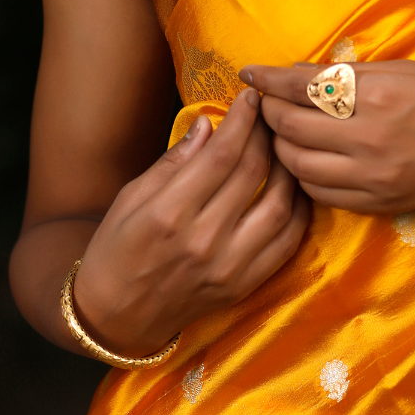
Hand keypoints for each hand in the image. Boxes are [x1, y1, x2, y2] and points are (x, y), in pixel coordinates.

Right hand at [73, 89, 309, 355]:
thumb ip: (174, 161)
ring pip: (280, 205)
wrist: (116, 317)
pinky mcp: (245, 285)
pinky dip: (298, 209)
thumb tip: (209, 123)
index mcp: (169, 213)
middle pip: (254, 174)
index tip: (251, 98)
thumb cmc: (116, 249)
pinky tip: (294, 187)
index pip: (221, 155)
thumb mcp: (130, 197)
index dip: (242, 120)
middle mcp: (203, 240)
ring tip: (285, 146)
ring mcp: (229, 267)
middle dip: (267, 135)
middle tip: (272, 114)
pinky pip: (288, 242)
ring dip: (289, 169)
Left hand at [240, 60, 414, 216]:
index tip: (249, 74)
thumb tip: (295, 74)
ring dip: (282, 146)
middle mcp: (368, 138)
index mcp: (377, 96)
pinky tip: (308, 160)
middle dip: (269, 112)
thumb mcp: (404, 70)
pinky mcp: (376, 203)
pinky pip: (320, 193)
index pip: (301, 87)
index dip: (268, 81)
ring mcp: (371, 176)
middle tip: (266, 103)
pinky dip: (304, 175)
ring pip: (297, 164)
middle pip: (290, 127)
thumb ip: (348, 75)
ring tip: (284, 132)